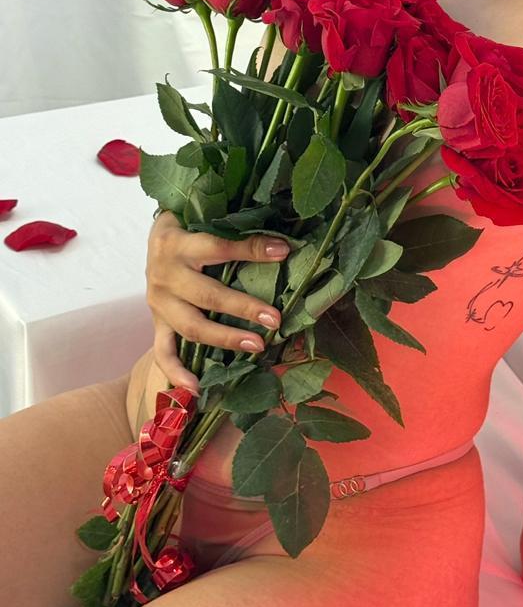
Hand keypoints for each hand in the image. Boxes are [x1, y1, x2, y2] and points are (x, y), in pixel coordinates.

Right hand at [145, 210, 290, 392]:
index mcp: (177, 242)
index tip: (283, 252)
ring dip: (225, 339)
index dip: (251, 250)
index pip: (218, 247)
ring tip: (258, 346)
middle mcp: (164, 274)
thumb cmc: (190, 225)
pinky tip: (196, 388)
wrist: (155, 236)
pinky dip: (176, 371)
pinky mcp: (157, 322)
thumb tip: (282, 237)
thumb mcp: (206, 218)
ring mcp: (158, 302)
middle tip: (274, 319)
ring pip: (191, 326)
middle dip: (243, 308)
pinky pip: (163, 351)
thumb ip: (235, 227)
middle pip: (206, 295)